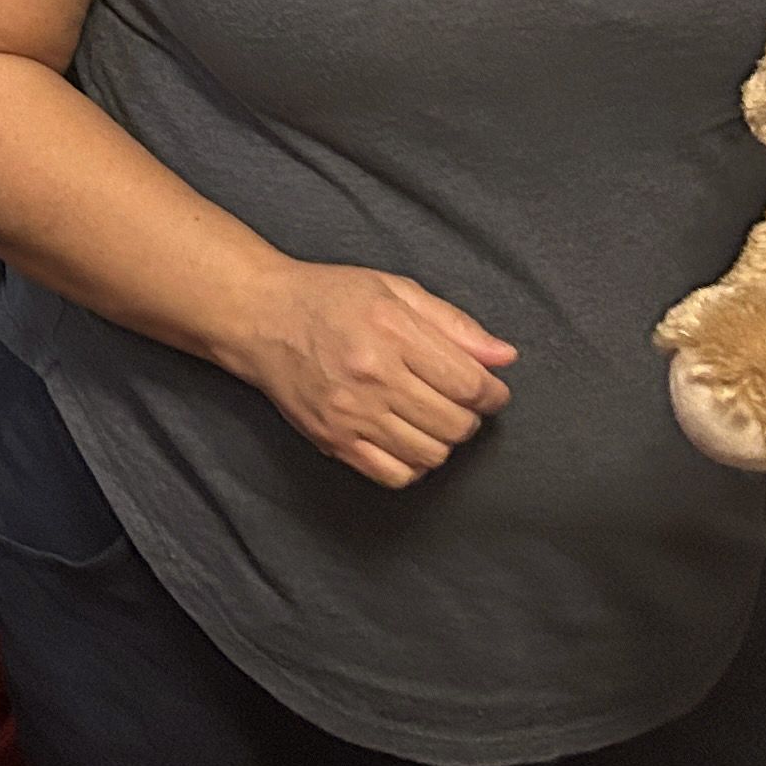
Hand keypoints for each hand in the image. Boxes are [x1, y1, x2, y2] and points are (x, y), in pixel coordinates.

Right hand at [214, 261, 515, 490]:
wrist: (261, 317)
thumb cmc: (329, 297)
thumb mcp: (394, 289)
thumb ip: (453, 324)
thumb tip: (505, 357)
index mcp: (392, 331)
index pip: (468, 384)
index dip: (493, 393)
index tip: (490, 391)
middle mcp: (372, 375)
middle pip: (455, 424)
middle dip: (469, 416)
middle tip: (457, 400)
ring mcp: (351, 413)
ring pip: (431, 454)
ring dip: (443, 440)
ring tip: (430, 417)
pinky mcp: (333, 440)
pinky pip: (395, 476)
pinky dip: (413, 464)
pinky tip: (407, 440)